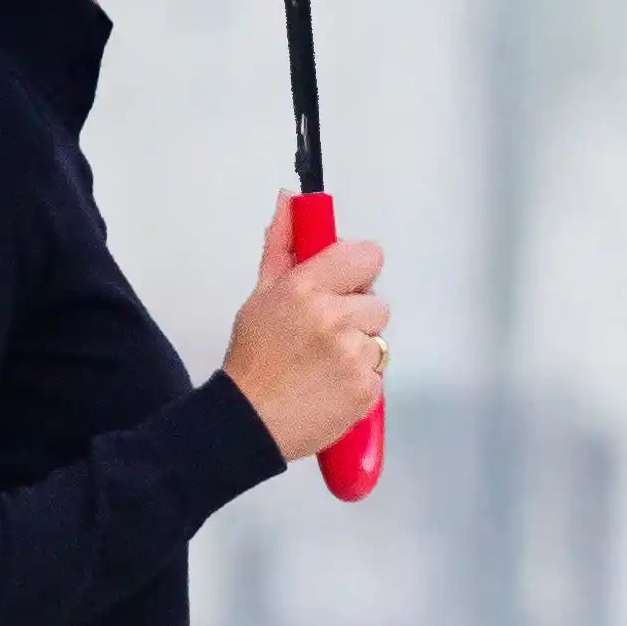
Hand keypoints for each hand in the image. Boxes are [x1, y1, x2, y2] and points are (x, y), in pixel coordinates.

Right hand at [224, 200, 388, 461]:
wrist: (248, 422)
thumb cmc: (253, 362)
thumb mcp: (261, 296)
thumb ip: (282, 246)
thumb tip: (290, 203)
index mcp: (307, 288)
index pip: (366, 256)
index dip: (358, 272)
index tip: (345, 284)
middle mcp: (334, 318)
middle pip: (377, 302)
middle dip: (356, 316)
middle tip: (324, 336)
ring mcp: (353, 355)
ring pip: (378, 340)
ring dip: (358, 351)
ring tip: (323, 365)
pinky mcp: (366, 389)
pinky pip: (378, 374)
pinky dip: (359, 381)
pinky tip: (330, 385)